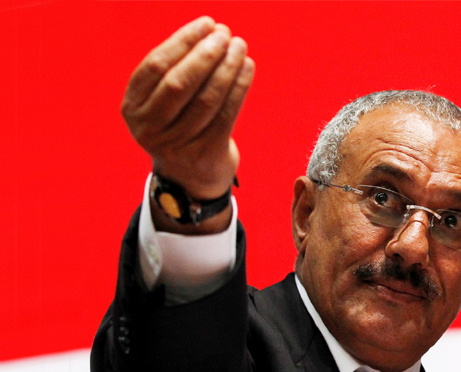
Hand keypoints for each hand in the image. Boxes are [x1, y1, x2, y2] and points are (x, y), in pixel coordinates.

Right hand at [121, 16, 254, 199]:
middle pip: (180, 83)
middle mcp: (149, 128)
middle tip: (226, 34)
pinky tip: (248, 68)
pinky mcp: (204, 154)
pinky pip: (226, 114)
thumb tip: (211, 32)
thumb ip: (176, 71)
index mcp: (132, 108)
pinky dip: (240, 87)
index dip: (183, 41)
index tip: (206, 24)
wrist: (189, 178)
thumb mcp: (162, 103)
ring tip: (240, 47)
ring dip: (227, 68)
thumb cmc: (179, 126)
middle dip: (206, 54)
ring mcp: (176, 145)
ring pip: (207, 99)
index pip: (155, 66)